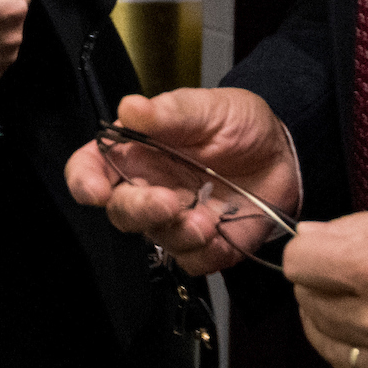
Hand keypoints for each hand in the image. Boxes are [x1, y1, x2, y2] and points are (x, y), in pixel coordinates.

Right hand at [65, 87, 301, 275]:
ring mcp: (175, 219)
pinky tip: (221, 230)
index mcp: (136, 150)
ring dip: (177, 232)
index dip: (84, 181)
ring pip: (154, 239)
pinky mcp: (204, 245)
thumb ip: (170, 111)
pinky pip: (191, 261)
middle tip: (169, 201)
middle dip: (139, 210)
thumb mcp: (208, 107)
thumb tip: (130, 107)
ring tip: (207, 219)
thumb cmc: (239, 123)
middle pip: (120, 211)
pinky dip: (204, 252)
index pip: (90, 167)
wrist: (284, 152)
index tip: (96, 190)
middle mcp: (148, 186)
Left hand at [286, 205, 367, 367]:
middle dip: (320, 285)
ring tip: (356, 306)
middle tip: (341, 274)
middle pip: (309, 304)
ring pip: (329, 347)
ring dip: (333, 324)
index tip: (320, 249)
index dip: (310, 250)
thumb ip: (359, 230)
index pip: (300, 262)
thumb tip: (317, 237)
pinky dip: (362, 359)